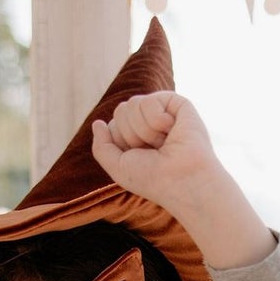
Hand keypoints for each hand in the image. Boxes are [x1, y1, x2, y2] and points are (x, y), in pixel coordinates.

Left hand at [92, 90, 274, 270]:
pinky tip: (172, 131)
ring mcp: (163, 112)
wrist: (182, 180)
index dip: (121, 143)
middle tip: (154, 151)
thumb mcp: (118, 168)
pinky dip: (156, 120)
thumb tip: (97, 122)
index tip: (140, 160)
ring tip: (164, 143)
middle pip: (120, 111)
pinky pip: (150, 101)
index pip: (112, 126)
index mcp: (136, 138)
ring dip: (144, 130)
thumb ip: (101, 147)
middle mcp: (148, 124)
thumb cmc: (153, 179)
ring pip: (132, 104)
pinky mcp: (177, 104)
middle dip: (131, 135)